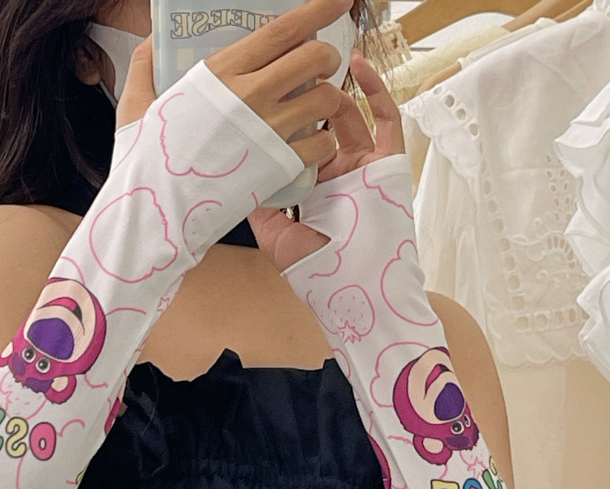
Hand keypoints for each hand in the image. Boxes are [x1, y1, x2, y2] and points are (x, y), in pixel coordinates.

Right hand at [118, 0, 350, 171]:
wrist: (158, 212)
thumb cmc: (146, 162)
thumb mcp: (135, 105)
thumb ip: (144, 67)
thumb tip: (151, 40)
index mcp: (221, 73)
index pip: (283, 29)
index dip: (318, 10)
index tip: (337, 0)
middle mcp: (251, 96)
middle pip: (315, 58)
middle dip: (327, 57)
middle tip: (319, 68)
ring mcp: (268, 132)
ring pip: (326, 100)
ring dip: (328, 100)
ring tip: (315, 109)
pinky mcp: (278, 166)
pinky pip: (322, 144)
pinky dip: (322, 143)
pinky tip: (310, 145)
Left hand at [248, 50, 405, 272]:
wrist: (351, 286)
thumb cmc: (316, 268)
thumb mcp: (273, 235)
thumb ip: (260, 204)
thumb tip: (238, 176)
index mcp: (312, 187)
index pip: (297, 144)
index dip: (283, 120)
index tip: (263, 99)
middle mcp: (336, 172)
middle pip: (319, 126)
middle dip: (303, 101)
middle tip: (284, 80)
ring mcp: (362, 165)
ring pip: (348, 117)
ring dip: (330, 92)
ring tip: (311, 71)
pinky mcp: (387, 162)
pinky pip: (386, 119)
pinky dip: (375, 90)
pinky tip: (357, 66)